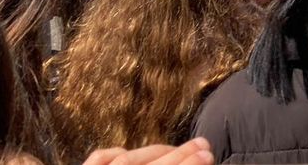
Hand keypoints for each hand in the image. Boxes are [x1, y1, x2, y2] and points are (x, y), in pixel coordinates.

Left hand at [83, 138, 213, 164]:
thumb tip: (200, 159)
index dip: (188, 164)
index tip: (208, 154)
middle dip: (180, 155)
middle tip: (205, 145)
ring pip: (126, 159)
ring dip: (158, 151)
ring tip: (180, 147)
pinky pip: (98, 159)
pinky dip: (114, 154)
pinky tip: (128, 152)